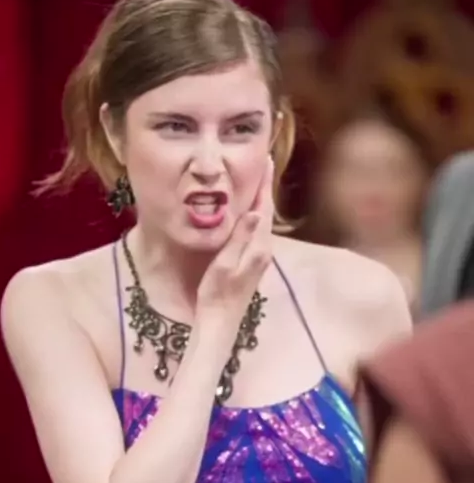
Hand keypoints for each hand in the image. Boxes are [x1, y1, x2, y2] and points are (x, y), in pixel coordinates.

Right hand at [197, 157, 273, 328]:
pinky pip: (257, 230)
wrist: (220, 323)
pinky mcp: (253, 262)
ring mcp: (260, 257)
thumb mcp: (224, 265)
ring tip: (257, 179)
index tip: (265, 159)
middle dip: (264, 186)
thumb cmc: (217, 295)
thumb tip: (254, 211)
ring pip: (263, 220)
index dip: (264, 183)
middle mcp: (264, 250)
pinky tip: (248, 210)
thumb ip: (239, 238)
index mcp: (258, 248)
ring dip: (260, 199)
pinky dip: (254, 214)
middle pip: (266, 211)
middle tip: (263, 162)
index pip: (263, 208)